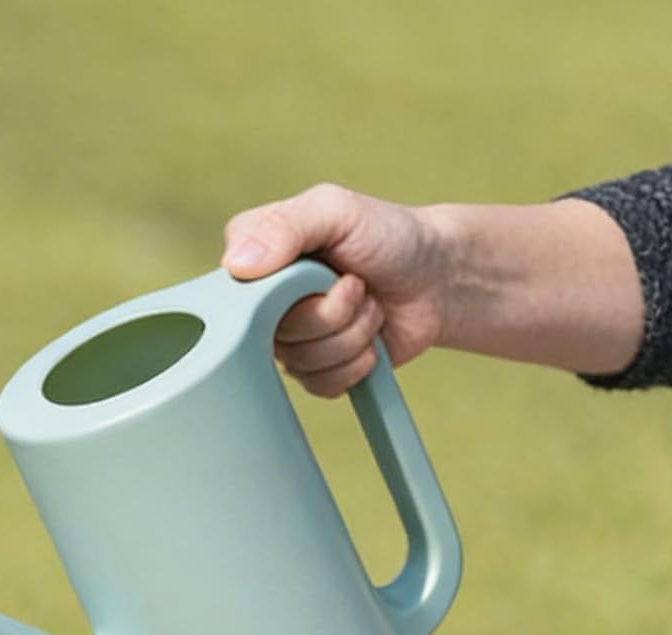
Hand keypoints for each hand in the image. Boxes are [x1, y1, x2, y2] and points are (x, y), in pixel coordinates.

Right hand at [222, 185, 449, 396]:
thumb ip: (284, 225)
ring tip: (369, 306)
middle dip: (331, 312)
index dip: (278, 292)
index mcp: (259, 257)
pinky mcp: (317, 371)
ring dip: (351, 335)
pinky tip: (370, 340)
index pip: (234, 291)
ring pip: (301, 363)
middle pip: (274, 334)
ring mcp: (291, 340)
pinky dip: (356, 363)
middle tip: (356, 285)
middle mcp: (267, 302)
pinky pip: (319, 385)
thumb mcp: (336, 211)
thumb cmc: (387, 235)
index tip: (315, 270)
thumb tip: (235, 265)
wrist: (437, 278)